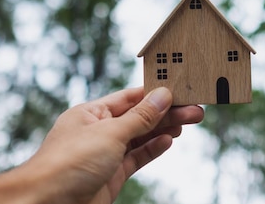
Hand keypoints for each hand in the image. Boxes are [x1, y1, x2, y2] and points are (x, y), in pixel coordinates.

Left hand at [27, 86, 203, 203]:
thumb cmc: (68, 163)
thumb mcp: (110, 133)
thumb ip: (140, 117)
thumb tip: (163, 95)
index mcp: (91, 112)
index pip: (130, 97)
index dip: (156, 93)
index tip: (181, 89)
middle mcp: (98, 130)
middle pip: (140, 117)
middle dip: (167, 112)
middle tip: (195, 110)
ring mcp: (105, 154)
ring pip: (141, 137)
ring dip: (165, 129)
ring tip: (189, 122)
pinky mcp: (110, 176)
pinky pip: (136, 158)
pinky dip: (153, 149)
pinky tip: (169, 141)